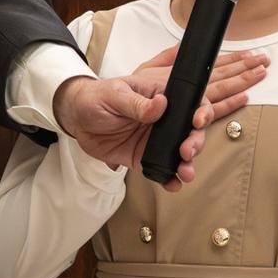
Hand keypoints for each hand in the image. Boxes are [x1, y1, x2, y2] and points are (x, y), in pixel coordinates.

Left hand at [52, 46, 268, 190]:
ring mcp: (157, 138)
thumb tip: (160, 104)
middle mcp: (165, 117)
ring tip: (185, 172)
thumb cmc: (96, 97)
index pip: (192, 100)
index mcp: (161, 95)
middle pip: (193, 129)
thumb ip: (137, 102)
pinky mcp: (146, 157)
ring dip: (188, 163)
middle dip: (197, 141)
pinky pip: (163, 169)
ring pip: (183, 151)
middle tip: (187, 151)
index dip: (201, 110)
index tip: (197, 121)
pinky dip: (170, 179)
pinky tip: (173, 184)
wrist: (76, 119)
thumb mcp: (114, 94)